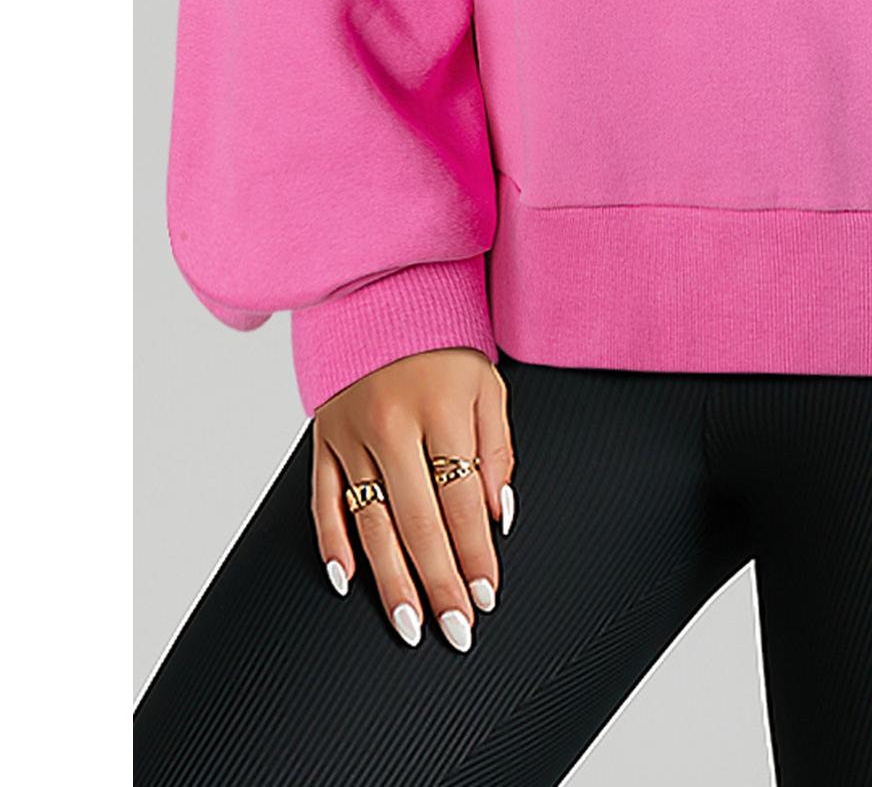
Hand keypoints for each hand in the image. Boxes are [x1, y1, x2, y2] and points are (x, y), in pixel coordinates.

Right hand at [311, 346, 515, 650]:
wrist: (379, 297)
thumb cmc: (444, 347)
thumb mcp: (488, 385)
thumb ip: (496, 450)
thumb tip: (496, 516)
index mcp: (442, 410)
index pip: (462, 501)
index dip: (476, 555)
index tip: (487, 596)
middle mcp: (393, 426)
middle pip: (418, 523)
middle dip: (439, 583)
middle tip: (455, 630)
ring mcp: (351, 436)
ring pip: (371, 524)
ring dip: (391, 581)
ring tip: (409, 624)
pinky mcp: (321, 440)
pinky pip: (323, 502)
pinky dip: (333, 544)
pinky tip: (347, 582)